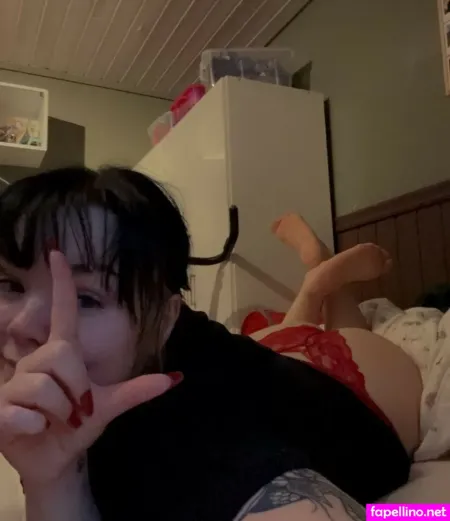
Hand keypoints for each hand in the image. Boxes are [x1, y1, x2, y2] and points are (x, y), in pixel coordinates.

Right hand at [0, 250, 176, 484]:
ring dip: (58, 412)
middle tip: (74, 409)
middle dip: (75, 388)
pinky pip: (20, 411)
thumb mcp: (108, 406)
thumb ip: (136, 390)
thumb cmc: (78, 427)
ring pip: (41, 385)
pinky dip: (34, 427)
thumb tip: (175, 378)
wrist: (54, 460)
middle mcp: (36, 361)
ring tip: (53, 421)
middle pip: (59, 355)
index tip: (56, 250)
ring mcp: (13, 383)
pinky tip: (32, 430)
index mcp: (62, 354)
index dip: (61, 283)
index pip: (62, 313)